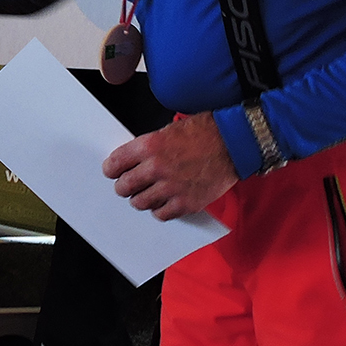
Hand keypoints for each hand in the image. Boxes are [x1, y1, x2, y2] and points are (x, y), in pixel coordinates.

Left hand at [103, 114, 238, 220]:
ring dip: (141, 199)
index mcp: (149, 146)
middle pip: (124, 186)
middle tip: (128, 185)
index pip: (115, 164)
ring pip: (140, 203)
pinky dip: (160, 209)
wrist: (233, 142)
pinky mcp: (187, 203)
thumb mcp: (168, 131)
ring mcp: (171, 188)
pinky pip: (162, 214)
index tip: (112, 172)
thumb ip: (147, 148)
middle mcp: (157, 168)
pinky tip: (164, 201)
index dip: (111, 169)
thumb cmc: (204, 132)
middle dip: (124, 186)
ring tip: (147, 193)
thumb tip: (131, 162)